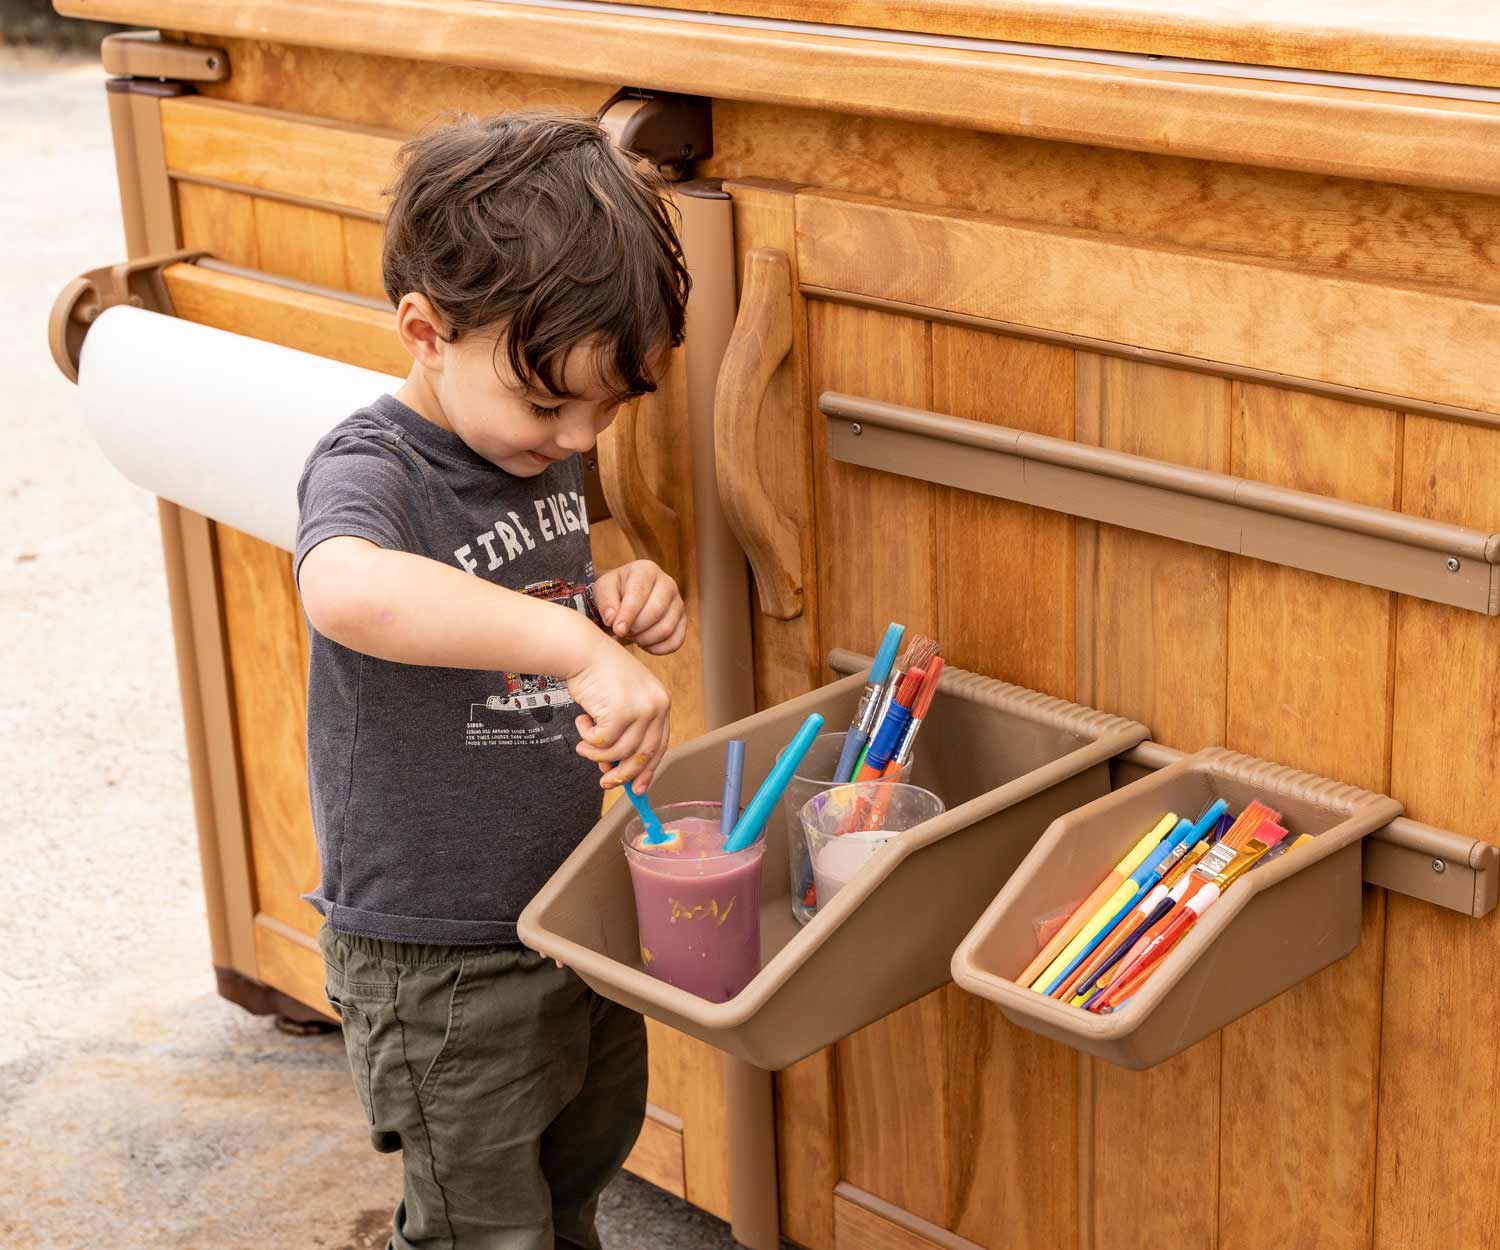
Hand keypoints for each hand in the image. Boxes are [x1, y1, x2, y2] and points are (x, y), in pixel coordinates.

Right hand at [568, 632, 671, 791]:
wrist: (582, 650)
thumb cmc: (598, 675)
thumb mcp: (618, 705)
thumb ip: (622, 735)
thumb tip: (613, 770)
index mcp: (660, 702)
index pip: (660, 745)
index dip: (647, 770)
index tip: (637, 788)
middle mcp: (656, 706)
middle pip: (644, 755)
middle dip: (623, 775)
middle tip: (606, 783)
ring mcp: (641, 709)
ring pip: (620, 752)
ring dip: (596, 753)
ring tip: (583, 742)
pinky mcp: (621, 712)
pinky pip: (602, 743)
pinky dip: (588, 738)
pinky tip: (582, 722)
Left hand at [593, 561, 686, 655]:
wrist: (626, 595)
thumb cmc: (614, 591)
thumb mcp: (602, 589)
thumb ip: (605, 602)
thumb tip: (612, 620)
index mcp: (646, 570)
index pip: (640, 592)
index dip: (628, 614)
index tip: (617, 630)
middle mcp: (667, 583)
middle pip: (657, 610)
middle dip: (637, 627)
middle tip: (623, 632)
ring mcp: (678, 602)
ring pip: (667, 628)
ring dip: (645, 639)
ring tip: (632, 635)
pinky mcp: (683, 620)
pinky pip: (676, 641)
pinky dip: (658, 648)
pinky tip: (644, 643)